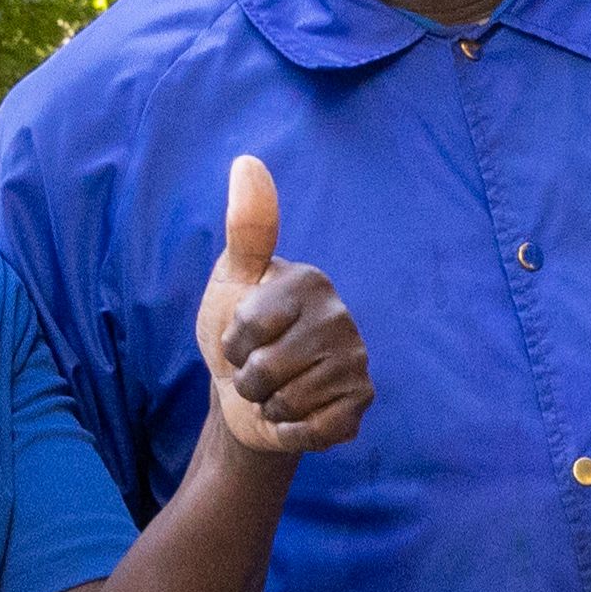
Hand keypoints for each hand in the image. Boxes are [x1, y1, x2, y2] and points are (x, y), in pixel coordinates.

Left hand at [194, 156, 366, 459]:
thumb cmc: (239, 331)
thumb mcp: (233, 278)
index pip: (247, 327)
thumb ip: (246, 227)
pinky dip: (292, 430)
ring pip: (287, 401)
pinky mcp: (360, 404)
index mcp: (311, 282)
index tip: (240, 337)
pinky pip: (314, 430)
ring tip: (276, 390)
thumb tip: (247, 160)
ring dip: (268, 405)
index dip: (230, 342)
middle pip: (265, 369)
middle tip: (257, 369)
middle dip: (247, 380)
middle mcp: (342, 318)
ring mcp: (356, 362)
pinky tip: (297, 414)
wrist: (249, 395)